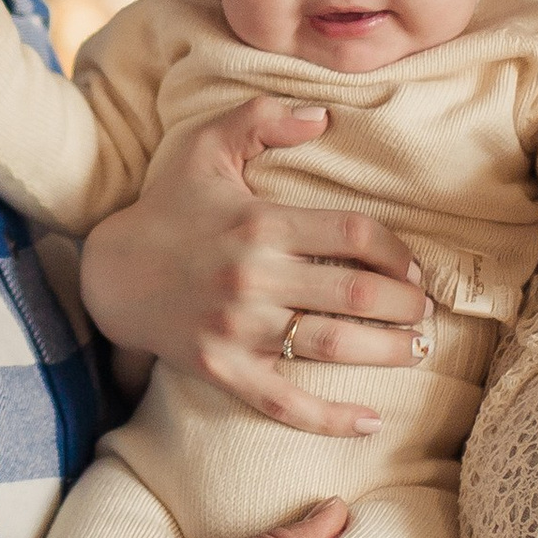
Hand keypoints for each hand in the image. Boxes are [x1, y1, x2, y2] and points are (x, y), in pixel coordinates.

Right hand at [75, 96, 430, 434]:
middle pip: (356, 292)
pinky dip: (332, 417)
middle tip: (426, 311)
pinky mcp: (224, 369)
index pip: (353, 233)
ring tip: (418, 350)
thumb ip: (261, 118)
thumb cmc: (169, 206)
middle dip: (406, 305)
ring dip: (389, 351)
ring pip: (334, 344)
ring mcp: (239, 328)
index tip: (411, 266)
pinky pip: (286, 402)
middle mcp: (253, 276)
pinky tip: (372, 421)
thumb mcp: (206, 146)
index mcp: (259, 222)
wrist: (111, 272)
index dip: (395, 251)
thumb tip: (323, 116)